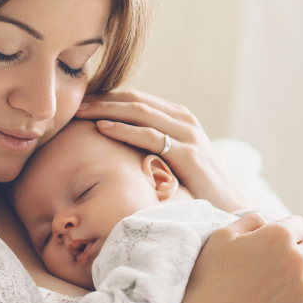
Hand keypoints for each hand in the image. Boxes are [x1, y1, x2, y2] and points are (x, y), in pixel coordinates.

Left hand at [75, 89, 248, 211]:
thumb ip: (152, 145)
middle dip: (101, 98)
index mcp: (178, 117)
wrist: (229, 206)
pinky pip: (150, 135)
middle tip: (73, 101)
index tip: (79, 100)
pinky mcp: (188, 154)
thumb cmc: (196, 186)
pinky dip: (124, 129)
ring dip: (106, 109)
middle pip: (135, 100)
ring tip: (80, 111)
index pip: (136, 98)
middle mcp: (184, 120)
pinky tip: (102, 128)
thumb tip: (117, 145)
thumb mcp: (173, 159)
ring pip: (140, 112)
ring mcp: (187, 135)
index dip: (106, 96)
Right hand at [176, 214, 302, 302]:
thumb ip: (250, 221)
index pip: (299, 225)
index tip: (276, 245)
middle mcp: (297, 259)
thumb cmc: (208, 281)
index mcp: (276, 236)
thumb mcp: (221, 238)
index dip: (288, 234)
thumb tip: (268, 221)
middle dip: (299, 254)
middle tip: (278, 268)